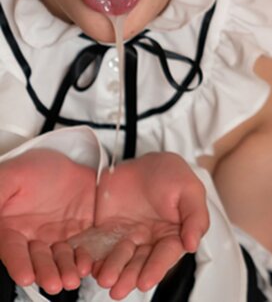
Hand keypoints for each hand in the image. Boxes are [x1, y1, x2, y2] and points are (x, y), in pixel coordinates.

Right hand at [0, 149, 95, 294]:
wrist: (69, 160)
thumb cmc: (34, 167)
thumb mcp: (12, 176)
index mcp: (10, 228)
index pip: (11, 250)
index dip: (18, 264)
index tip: (25, 277)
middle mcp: (32, 238)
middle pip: (37, 260)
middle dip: (46, 273)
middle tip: (55, 284)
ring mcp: (56, 237)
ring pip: (59, 259)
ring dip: (65, 271)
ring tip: (73, 280)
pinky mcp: (78, 234)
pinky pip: (81, 250)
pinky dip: (84, 259)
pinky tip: (88, 265)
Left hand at [90, 152, 208, 298]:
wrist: (139, 160)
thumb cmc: (169, 172)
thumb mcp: (189, 189)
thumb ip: (195, 217)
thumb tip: (193, 244)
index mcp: (174, 233)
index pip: (166, 255)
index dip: (156, 268)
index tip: (146, 281)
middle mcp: (150, 239)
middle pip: (141, 262)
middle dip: (130, 276)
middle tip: (119, 288)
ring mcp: (128, 237)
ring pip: (120, 259)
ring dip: (112, 271)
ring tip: (105, 279)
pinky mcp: (107, 232)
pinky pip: (100, 248)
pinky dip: (95, 259)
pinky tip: (91, 267)